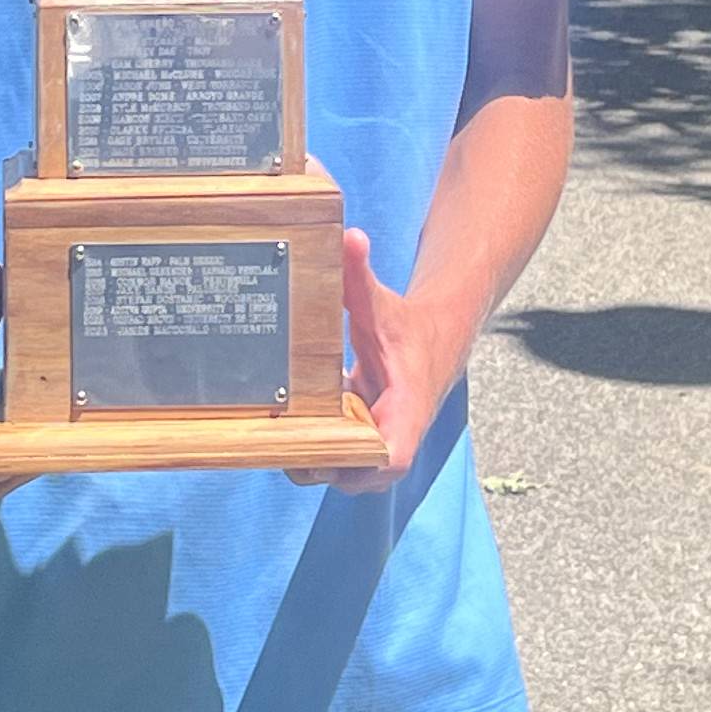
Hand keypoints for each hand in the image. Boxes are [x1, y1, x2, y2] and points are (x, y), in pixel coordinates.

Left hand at [299, 225, 455, 496]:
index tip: (328, 450)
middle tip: (281, 446)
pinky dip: (314, 450)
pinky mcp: (363, 440)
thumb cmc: (407, 324)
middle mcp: (395, 432)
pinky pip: (339, 459)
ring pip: (346, 473)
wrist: (434, 338)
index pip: (392, 455)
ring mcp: (378, 440)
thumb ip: (360, 273)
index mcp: (407, 406)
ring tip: (276, 438)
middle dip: (322, 468)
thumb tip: (349, 236)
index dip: (363, 462)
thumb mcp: (381, 301)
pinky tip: (283, 430)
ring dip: (314, 462)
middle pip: (360, 476)